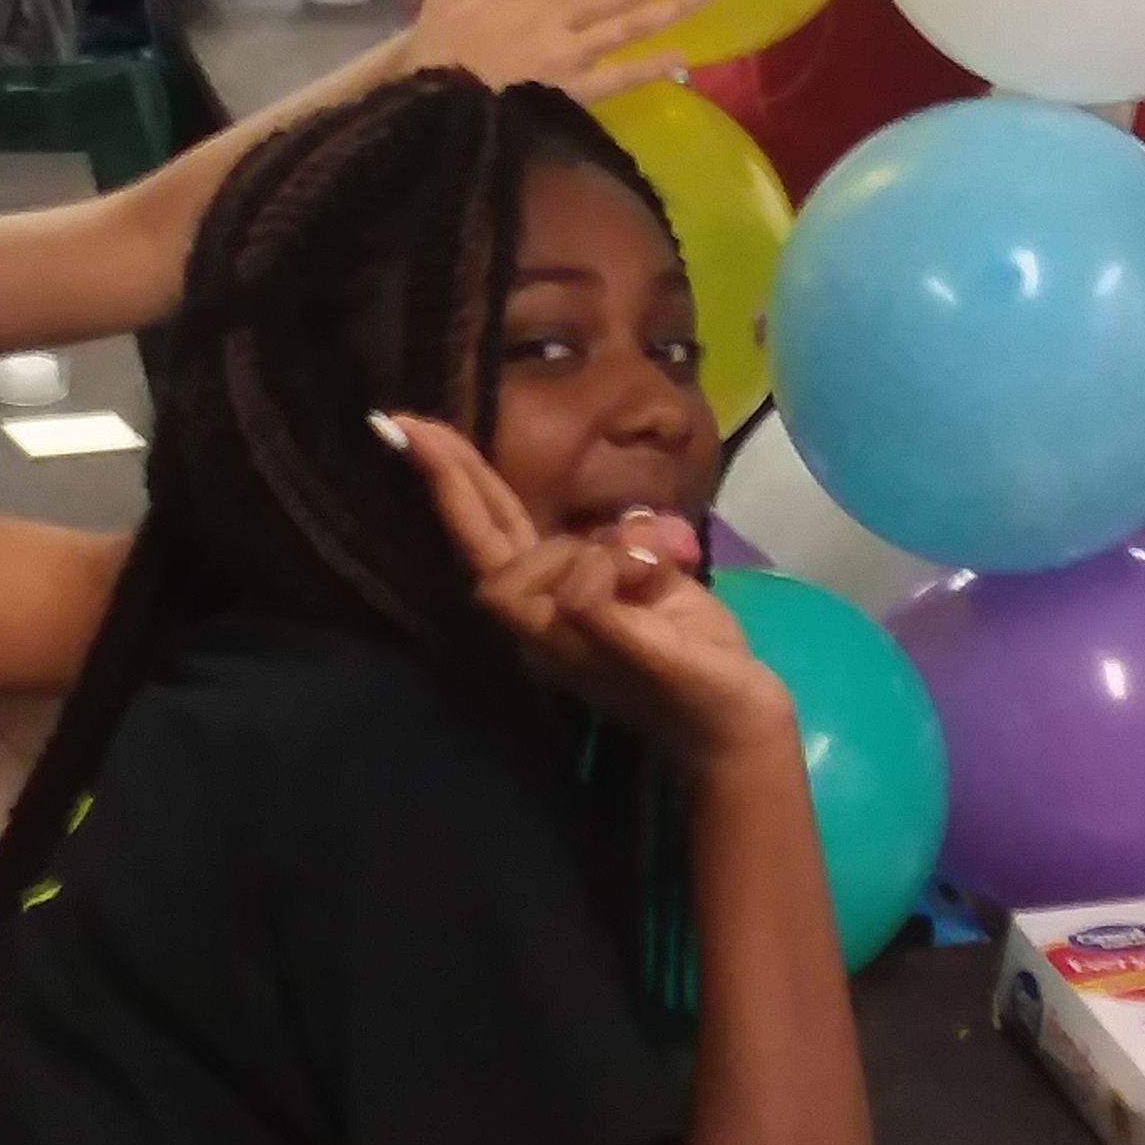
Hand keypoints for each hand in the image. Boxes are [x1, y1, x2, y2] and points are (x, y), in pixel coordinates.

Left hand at [385, 412, 791, 765]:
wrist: (738, 724)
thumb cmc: (692, 696)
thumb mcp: (647, 657)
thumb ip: (599, 610)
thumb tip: (578, 570)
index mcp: (544, 626)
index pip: (486, 549)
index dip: (451, 493)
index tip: (412, 438)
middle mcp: (552, 604)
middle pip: (495, 529)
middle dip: (461, 474)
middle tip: (406, 421)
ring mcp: (586, 592)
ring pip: (567, 531)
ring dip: (618, 534)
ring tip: (669, 572)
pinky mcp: (624, 583)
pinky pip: (617, 537)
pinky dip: (648, 536)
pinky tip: (679, 559)